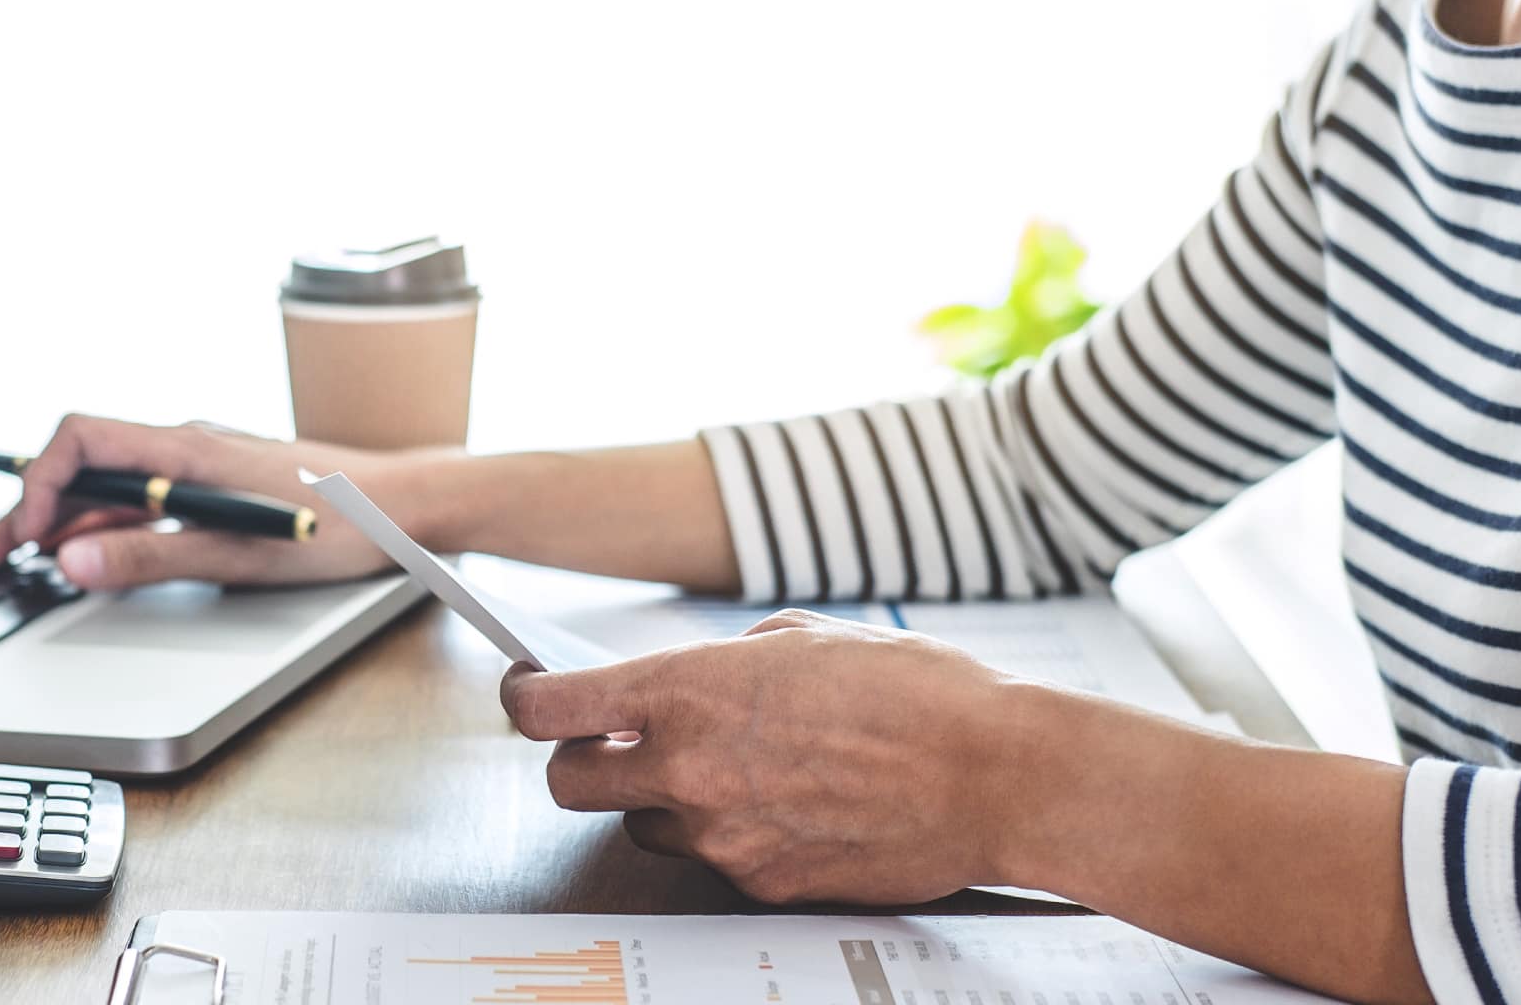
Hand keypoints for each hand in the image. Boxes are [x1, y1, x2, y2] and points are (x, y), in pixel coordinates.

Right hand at [0, 415, 426, 591]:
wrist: (408, 505)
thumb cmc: (339, 526)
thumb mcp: (240, 555)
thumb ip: (151, 559)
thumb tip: (70, 563)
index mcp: (186, 447)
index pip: (81, 440)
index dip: (38, 485)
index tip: (21, 538)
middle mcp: (185, 444)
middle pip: (82, 464)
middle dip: (28, 510)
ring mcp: (199, 461)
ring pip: (109, 483)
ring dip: (60, 520)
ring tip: (14, 562)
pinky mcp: (216, 481)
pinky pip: (141, 495)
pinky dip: (102, 523)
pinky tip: (85, 554)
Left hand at [498, 608, 1058, 904]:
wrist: (995, 773)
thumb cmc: (913, 691)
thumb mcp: (800, 638)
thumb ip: (720, 663)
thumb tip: (684, 681)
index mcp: (686, 691)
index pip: (548, 710)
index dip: (525, 700)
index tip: (530, 694)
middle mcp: (688, 770)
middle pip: (568, 785)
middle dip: (582, 762)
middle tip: (616, 745)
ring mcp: (722, 837)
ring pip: (643, 828)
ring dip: (664, 802)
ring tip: (735, 771)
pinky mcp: (761, 884)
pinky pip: (713, 860)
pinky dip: (732, 834)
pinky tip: (789, 805)